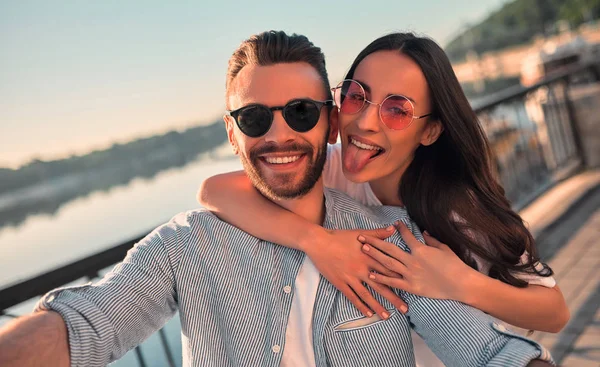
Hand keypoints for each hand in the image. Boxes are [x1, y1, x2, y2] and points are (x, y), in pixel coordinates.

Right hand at [302, 226, 408, 319]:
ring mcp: (350, 277)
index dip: (400, 279)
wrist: (319, 242)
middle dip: (394, 298)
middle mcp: (361, 269)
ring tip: (387, 316)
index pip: (388, 270)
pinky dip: (360, 306)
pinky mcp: (340, 282)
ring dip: (378, 306)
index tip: (411, 287)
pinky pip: (352, 296)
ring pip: (367, 295)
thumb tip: (393, 229)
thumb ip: (378, 234)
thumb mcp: (360, 233)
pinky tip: (368, 314)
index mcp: (368, 257)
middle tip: (405, 309)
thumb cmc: (340, 236)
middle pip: (381, 285)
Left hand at [359, 222, 474, 300]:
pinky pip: (393, 282)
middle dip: (375, 241)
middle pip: (389, 249)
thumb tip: (423, 232)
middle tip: (362, 236)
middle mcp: (412, 260)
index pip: (406, 236)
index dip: (399, 228)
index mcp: (421, 249)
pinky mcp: (411, 287)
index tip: (392, 224)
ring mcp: (410, 274)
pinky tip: (371, 275)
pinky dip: (381, 279)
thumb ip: (431, 240)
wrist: (461, 284)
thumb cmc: (455, 266)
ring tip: (364, 249)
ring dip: (374, 256)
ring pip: (388, 263)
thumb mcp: (444, 249)